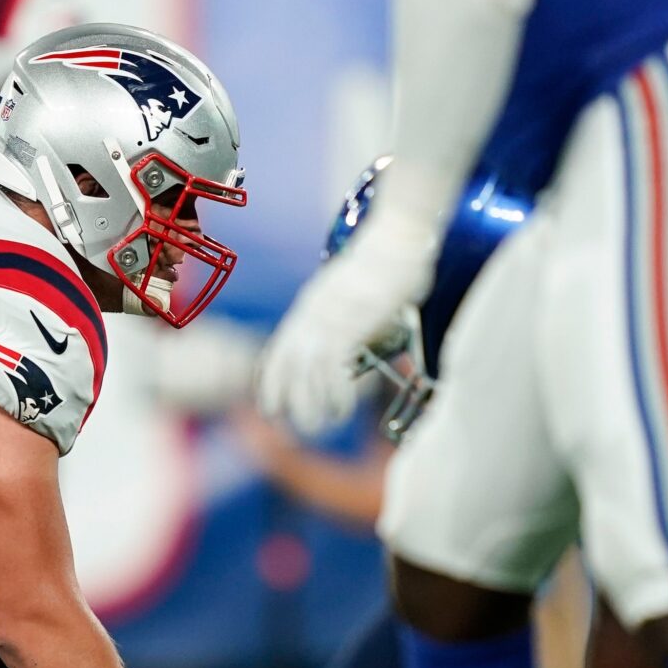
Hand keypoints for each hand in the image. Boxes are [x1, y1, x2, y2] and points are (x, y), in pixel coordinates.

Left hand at [256, 219, 437, 436]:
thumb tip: (357, 337)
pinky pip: (334, 372)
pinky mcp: (349, 328)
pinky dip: (337, 397)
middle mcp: (310, 317)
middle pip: (285, 368)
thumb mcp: (351, 293)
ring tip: (323, 425)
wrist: (396, 240)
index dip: (271, 383)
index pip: (278, 352)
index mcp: (307, 309)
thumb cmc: (384, 263)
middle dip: (284, 402)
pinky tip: (342, 410)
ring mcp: (327, 323)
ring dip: (312, 407)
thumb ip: (345, 315)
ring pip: (307, 376)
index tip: (271, 408)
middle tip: (294, 427)